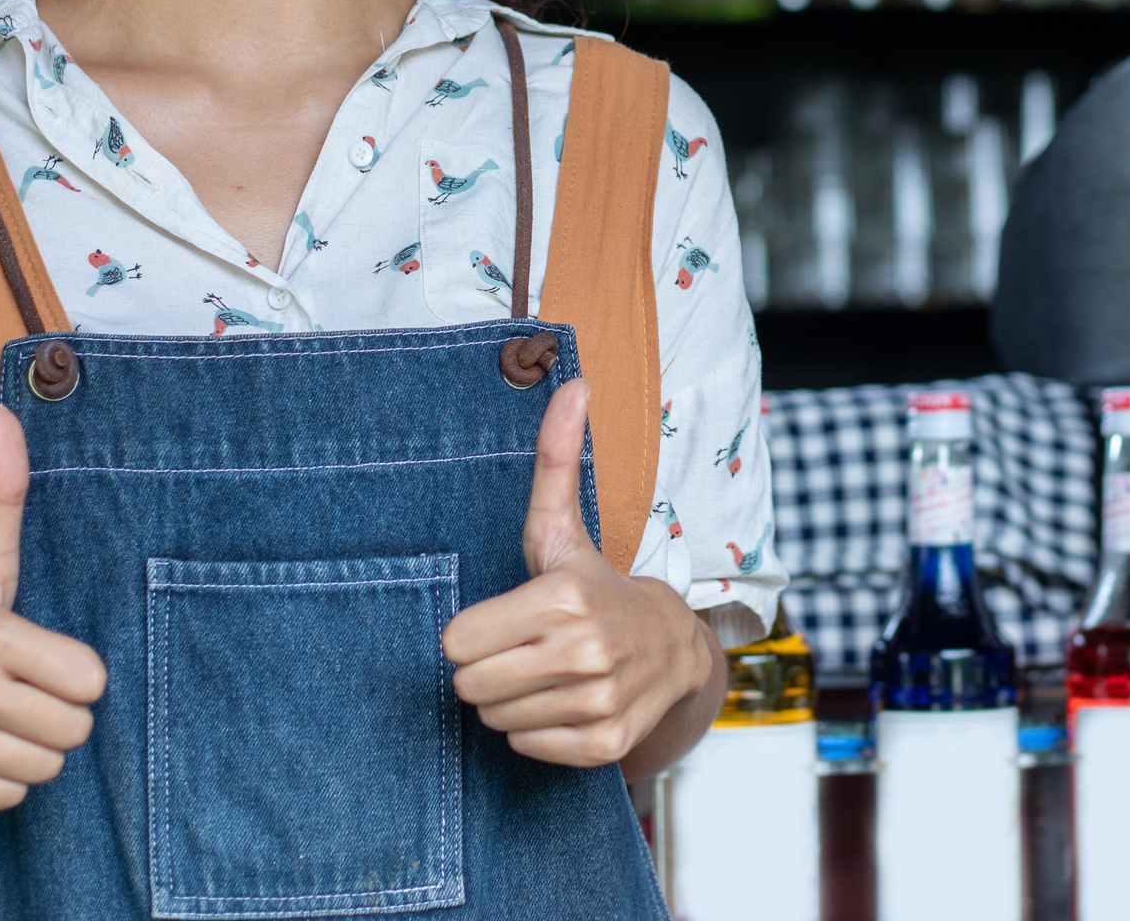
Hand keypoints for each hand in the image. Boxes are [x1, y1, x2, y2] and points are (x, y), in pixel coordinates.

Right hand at [0, 403, 108, 809]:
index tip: (42, 660)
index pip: (90, 679)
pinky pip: (7, 798)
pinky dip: (0, 780)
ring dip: (32, 749)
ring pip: (44, 768)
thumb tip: (4, 412)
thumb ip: (5, 494)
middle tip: (21, 692)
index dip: (75, 673)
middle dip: (58, 715)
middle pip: (74, 729)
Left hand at [442, 379, 720, 767]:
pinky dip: (536, 730)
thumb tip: (571, 383)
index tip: (504, 619)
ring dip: (510, 699)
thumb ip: (552, 461)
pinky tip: (563, 700)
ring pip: (495, 718)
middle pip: (470, 684)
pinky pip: (525, 746)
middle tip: (521, 647)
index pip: (456, 641)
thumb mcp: (563, 529)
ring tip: (544, 672)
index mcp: (563, 598)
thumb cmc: (596, 584)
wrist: (673, 647)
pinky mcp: (604, 743)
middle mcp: (583, 652)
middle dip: (486, 668)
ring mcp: (597, 701)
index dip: (472, 631)